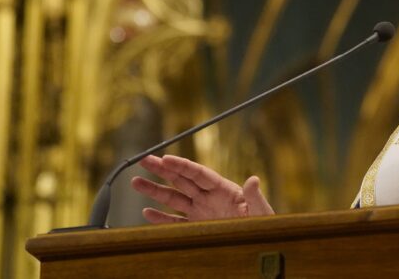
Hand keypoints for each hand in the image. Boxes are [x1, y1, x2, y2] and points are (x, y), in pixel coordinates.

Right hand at [131, 154, 273, 223]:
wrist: (258, 241)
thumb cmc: (263, 223)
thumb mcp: (260, 210)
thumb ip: (254, 196)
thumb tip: (253, 179)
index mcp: (223, 189)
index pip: (198, 174)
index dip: (182, 166)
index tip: (165, 158)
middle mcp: (209, 197)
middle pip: (182, 180)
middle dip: (162, 170)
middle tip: (144, 159)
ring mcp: (201, 212)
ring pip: (174, 199)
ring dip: (155, 191)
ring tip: (136, 182)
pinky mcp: (198, 227)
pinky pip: (176, 222)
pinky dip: (161, 218)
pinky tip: (147, 212)